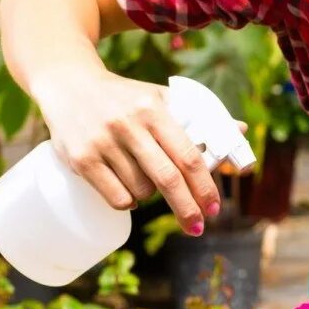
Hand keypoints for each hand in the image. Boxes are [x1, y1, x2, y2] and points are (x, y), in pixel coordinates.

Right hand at [32, 67, 221, 231]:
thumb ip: (198, 114)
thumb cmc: (124, 96)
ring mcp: (102, 143)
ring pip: (141, 191)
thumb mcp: (160, 97)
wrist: (68, 82)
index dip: (205, 186)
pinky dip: (128, 201)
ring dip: (150, 196)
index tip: (214, 208)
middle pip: (167, 179)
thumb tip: (239, 130)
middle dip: (186, 208)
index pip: (187, 156)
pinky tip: (127, 189)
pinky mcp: (81, 159)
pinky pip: (116, 197)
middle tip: (197, 226)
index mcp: (154, 109)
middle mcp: (128, 125)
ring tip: (143, 178)